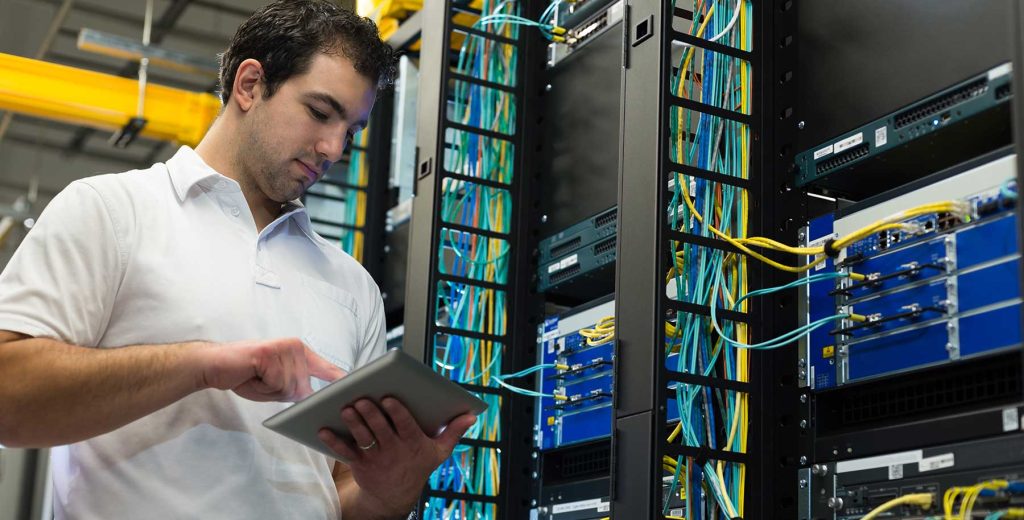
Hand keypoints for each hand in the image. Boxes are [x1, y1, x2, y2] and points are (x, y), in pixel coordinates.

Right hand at [196, 337, 345, 401]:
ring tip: (256, 377)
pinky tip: (252, 375)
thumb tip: (313, 398)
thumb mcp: (277, 385)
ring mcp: (284, 349)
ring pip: (290, 387)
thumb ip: (297, 389)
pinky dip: (263, 386)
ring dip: (271, 389)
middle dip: (281, 392)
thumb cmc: (246, 375)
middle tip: (262, 381)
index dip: (340, 379)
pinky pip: (276, 382)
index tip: (357, 386)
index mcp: (300, 352)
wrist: (215, 364)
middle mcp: (295, 347)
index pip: (326, 368)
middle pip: (303, 387)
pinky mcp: (270, 353)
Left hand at [318, 398, 475, 516]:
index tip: (390, 398)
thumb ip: (454, 431)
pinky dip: (333, 441)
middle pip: (380, 430)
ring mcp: (375, 458)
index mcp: (413, 443)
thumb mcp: (439, 451)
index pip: (405, 426)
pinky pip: (345, 452)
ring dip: (353, 424)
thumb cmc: (418, 465)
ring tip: (345, 409)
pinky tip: (322, 430)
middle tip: (361, 399)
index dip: (397, 413)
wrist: (395, 496)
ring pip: (362, 438)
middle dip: (370, 415)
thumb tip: (471, 415)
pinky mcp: (359, 463)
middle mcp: (393, 450)